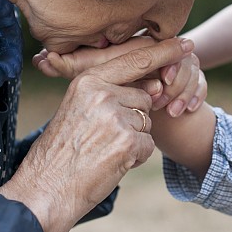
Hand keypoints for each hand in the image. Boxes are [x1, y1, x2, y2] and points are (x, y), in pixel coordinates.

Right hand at [0, 38, 193, 231]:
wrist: (46, 188)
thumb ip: (112, 93)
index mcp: (89, 81)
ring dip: (134, 139)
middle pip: (145, 97)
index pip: (135, 61)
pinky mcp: (127, 142)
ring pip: (147, 122)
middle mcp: (103, 93)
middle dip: (135, 117)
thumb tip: (156, 88)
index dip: (164, 52)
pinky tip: (111, 163)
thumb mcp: (78, 109)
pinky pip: (148, 145)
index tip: (186, 44)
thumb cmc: (62, 150)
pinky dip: (135, 157)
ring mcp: (116, 117)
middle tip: (105, 137)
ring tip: (104, 150)